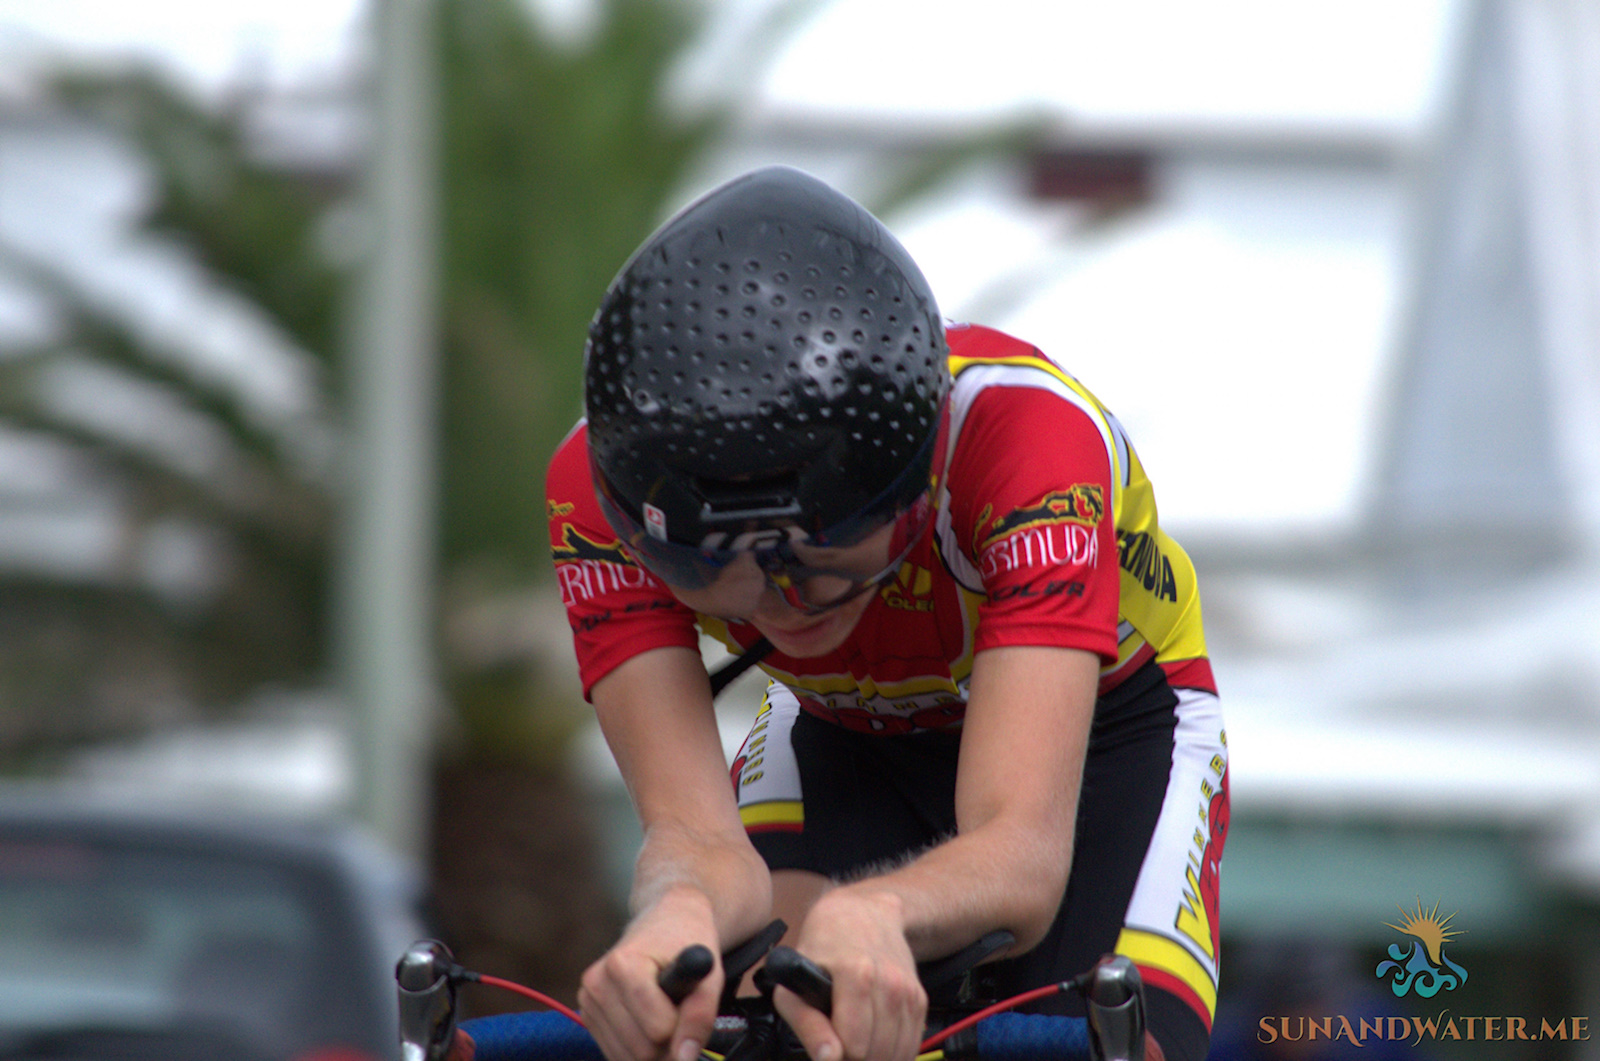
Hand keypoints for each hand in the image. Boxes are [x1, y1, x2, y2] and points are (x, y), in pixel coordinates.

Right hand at [579, 889, 722, 1060]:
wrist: (666, 922)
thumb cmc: (686, 943)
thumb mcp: (708, 973)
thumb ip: (700, 1015)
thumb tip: (684, 1058)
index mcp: (622, 964)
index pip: (659, 1029)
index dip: (683, 1023)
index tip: (689, 1001)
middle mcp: (597, 982)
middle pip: (642, 1049)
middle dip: (670, 1041)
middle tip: (680, 1010)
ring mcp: (588, 1000)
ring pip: (629, 1057)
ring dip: (656, 1047)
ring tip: (664, 1012)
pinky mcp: (587, 1014)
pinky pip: (617, 1054)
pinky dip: (639, 1048)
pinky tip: (648, 1020)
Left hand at [773, 889, 925, 1060]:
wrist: (862, 914)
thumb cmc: (824, 947)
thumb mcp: (797, 980)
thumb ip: (807, 1023)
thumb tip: (827, 1057)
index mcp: (856, 974)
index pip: (854, 1045)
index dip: (836, 1055)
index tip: (827, 1047)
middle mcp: (889, 982)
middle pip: (876, 1054)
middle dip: (855, 1058)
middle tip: (839, 1043)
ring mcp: (907, 991)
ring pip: (896, 1054)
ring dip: (875, 1057)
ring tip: (855, 1042)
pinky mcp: (919, 999)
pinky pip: (911, 1045)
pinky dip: (894, 1052)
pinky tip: (874, 1041)